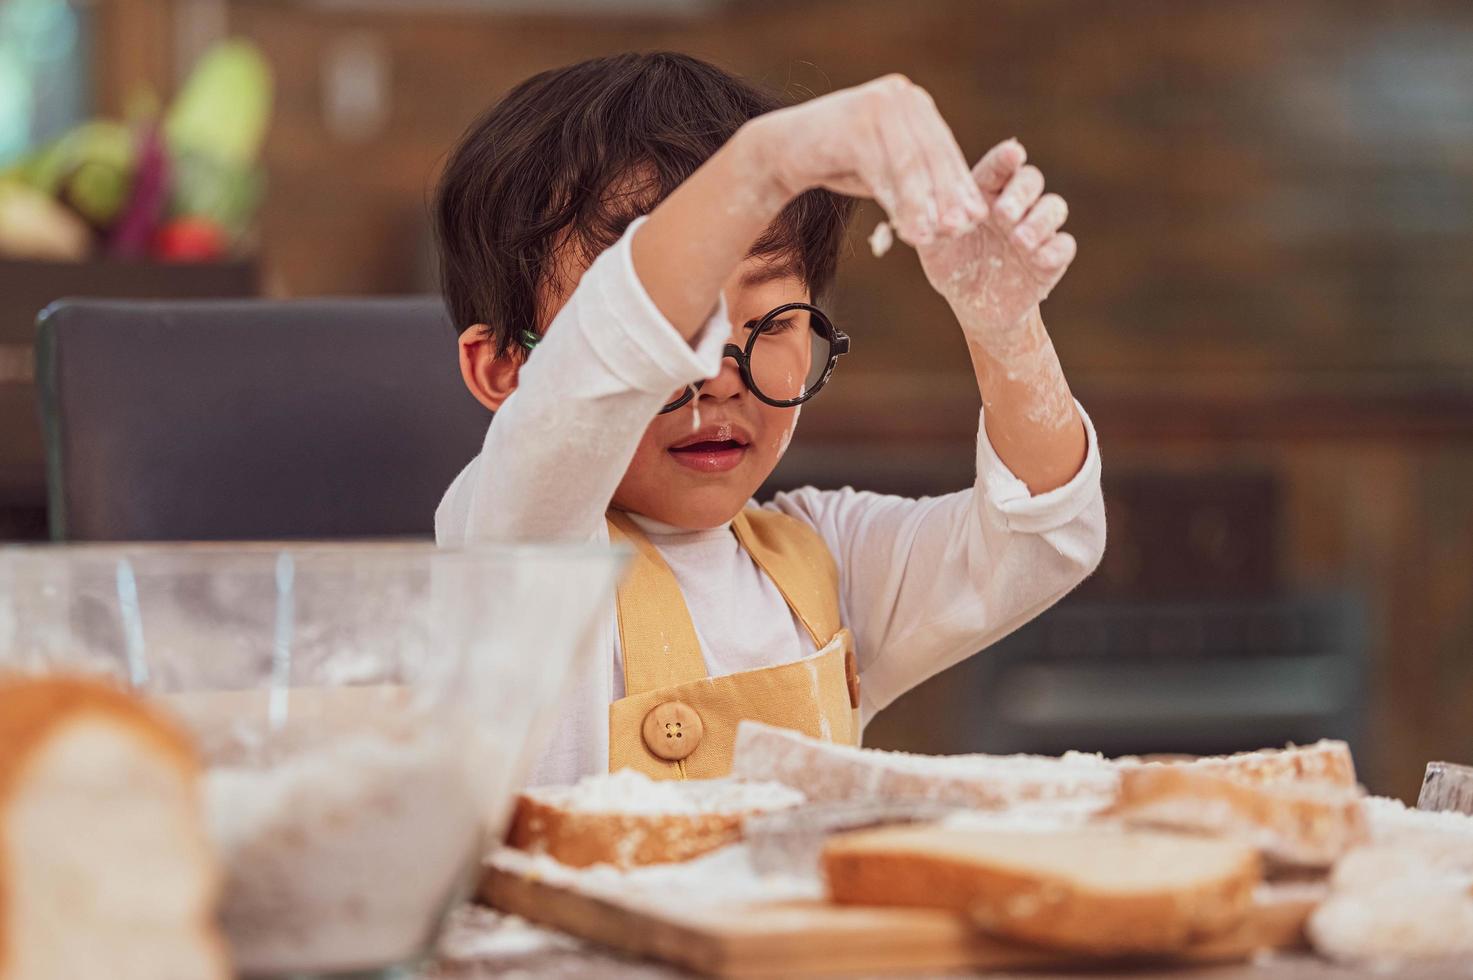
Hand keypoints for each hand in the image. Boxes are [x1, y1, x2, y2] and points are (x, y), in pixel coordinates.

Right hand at [741, 75, 987, 245]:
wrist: (782, 150)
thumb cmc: (840, 161)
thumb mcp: (888, 168)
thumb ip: (922, 179)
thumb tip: (969, 213)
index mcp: (913, 103)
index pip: (943, 148)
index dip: (959, 186)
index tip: (975, 219)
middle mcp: (900, 96)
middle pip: (931, 156)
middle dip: (946, 198)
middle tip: (958, 231)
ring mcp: (877, 104)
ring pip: (910, 167)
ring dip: (922, 207)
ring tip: (930, 238)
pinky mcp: (856, 122)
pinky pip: (884, 171)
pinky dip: (898, 204)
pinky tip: (906, 230)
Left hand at [916, 139, 1075, 334]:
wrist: (976, 308)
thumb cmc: (954, 268)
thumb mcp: (935, 250)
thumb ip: (932, 229)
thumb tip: (929, 217)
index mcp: (986, 193)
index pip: (998, 168)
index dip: (1006, 158)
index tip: (1012, 153)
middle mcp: (1015, 205)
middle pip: (1030, 180)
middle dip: (1021, 193)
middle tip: (1004, 214)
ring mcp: (1037, 229)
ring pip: (1054, 207)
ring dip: (1039, 221)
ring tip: (1019, 240)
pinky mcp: (1052, 257)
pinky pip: (1064, 245)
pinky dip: (1054, 250)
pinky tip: (1039, 260)